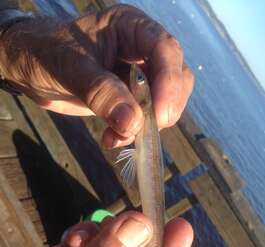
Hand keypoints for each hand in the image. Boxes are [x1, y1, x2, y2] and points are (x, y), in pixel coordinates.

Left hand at [0, 5, 193, 147]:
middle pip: (175, 76)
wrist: (28, 68)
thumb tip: (134, 122)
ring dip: (147, 125)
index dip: (170, 82)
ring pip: (163, 101)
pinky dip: (131, 133)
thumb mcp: (70, 68)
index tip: (160, 116)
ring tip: (118, 136)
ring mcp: (135, 76)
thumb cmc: (45, 53)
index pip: (165, 49)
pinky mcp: (127, 99)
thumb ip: (101, 92)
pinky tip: (111, 139)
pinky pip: (142, 118)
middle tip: (146, 130)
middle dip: (164, 106)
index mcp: (129, 28)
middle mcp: (139, 50)